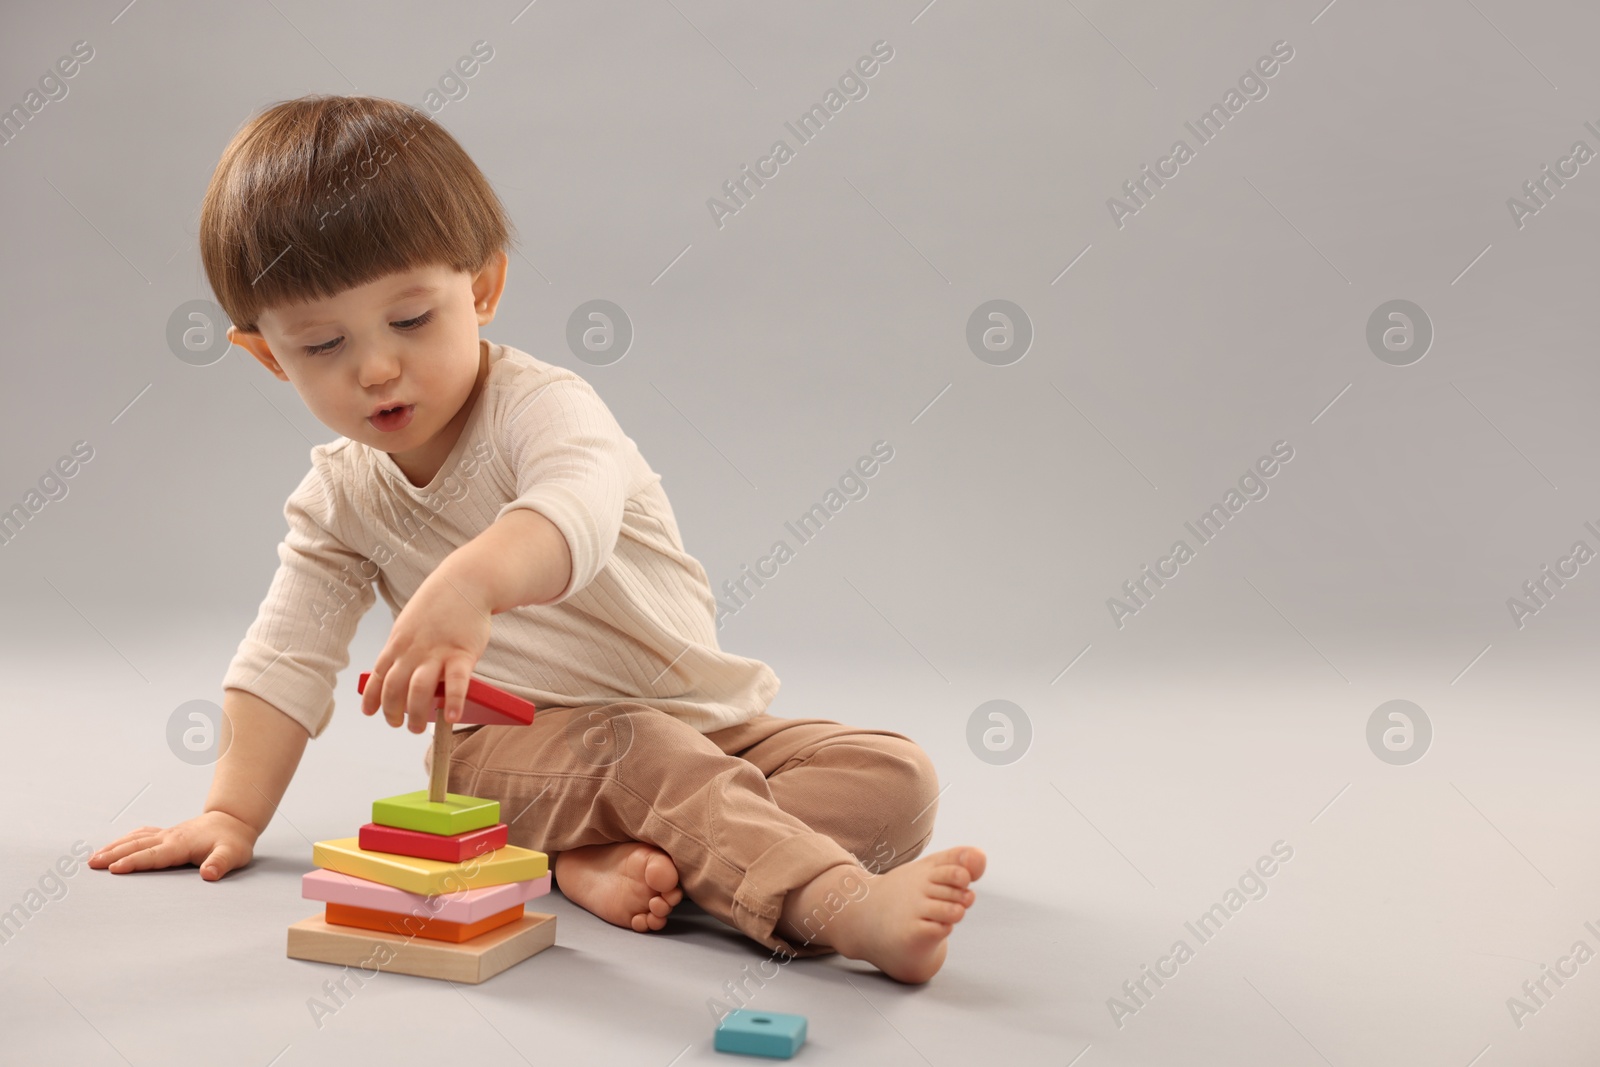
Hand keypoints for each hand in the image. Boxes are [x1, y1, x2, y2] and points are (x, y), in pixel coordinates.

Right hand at [87, 810, 257, 880]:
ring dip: (114, 847)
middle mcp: (170, 837)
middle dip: (113, 854)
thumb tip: (209, 874)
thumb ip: (221, 863)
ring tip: (93, 858)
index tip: (114, 869)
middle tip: (91, 864)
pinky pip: (141, 835)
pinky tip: (114, 846)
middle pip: (137, 846)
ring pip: (135, 839)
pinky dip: (124, 840)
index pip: (153, 855)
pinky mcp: (167, 834)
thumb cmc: (233, 841)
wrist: (234, 821)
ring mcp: (167, 834)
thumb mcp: (233, 854)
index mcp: (182, 844)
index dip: (134, 862)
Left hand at [361, 565, 491, 732]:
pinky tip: (453, 717)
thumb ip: (404, 646)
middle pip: (394, 689)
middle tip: (398, 724)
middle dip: (392, 712)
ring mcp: (436, 652)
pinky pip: (456, 683)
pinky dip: (454, 702)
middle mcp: (412, 650)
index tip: (371, 713)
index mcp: (398, 643)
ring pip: (418, 690)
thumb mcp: (410, 622)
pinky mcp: (462, 653)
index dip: (373, 698)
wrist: (466, 580)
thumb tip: (400, 668)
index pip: (379, 676)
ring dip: (415, 714)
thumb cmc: (440, 603)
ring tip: (417, 728)